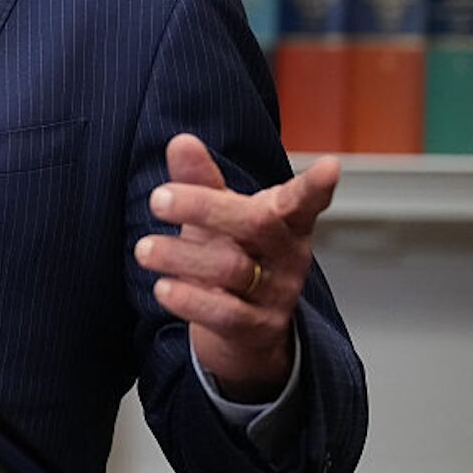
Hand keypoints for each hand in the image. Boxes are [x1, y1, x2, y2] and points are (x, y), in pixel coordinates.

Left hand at [135, 133, 338, 401]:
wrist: (242, 331)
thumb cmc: (232, 255)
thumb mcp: (218, 215)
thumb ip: (200, 180)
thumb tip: (181, 141)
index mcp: (285, 222)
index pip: (303, 200)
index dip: (315, 186)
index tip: (329, 166)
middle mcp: (287, 256)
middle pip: (257, 223)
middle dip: (204, 207)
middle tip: (157, 199)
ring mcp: (276, 294)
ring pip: (232, 268)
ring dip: (180, 255)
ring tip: (144, 249)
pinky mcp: (257, 329)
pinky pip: (225, 314)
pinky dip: (189, 299)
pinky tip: (162, 289)